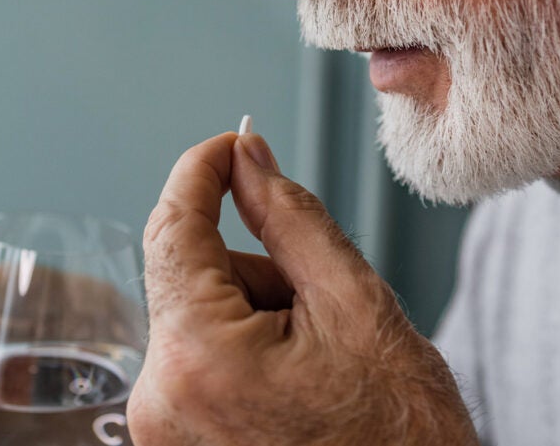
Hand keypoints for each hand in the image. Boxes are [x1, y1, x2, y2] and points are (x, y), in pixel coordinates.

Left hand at [127, 131, 475, 444]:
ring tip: (316, 361)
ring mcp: (163, 430)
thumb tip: (247, 158)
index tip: (231, 143)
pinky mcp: (175, 445)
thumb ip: (288, 218)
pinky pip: (195, 362)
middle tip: (318, 305)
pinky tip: (294, 381)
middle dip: (252, 267)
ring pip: (195, 317)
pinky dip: (240, 350)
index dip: (202, 170)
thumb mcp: (355, 305)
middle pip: (188, 276)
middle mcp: (160, 400)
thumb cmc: (399, 436)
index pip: (173, 227)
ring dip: (251, 313)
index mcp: (198, 356)